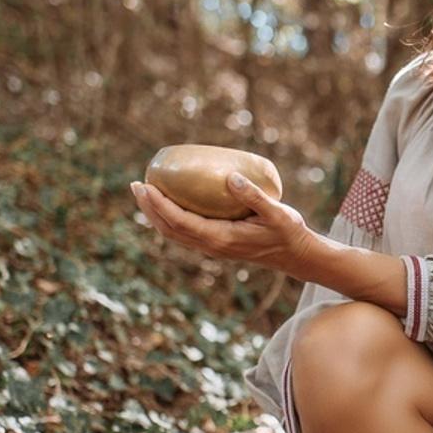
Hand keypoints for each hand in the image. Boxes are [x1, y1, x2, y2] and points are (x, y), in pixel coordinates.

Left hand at [130, 176, 317, 276]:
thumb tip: (231, 177)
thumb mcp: (276, 213)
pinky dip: (170, 217)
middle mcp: (212, 246)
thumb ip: (255, 196)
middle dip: (149, 208)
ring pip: (174, 233)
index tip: (146, 186)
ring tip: (145, 193)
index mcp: (222, 238)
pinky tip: (169, 202)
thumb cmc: (288, 232)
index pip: (181, 222)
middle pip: (170, 229)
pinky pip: (185, 231)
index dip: (159, 205)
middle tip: (137, 185)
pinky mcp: (216, 243)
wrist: (296, 255)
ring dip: (156, 214)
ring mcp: (213, 247)